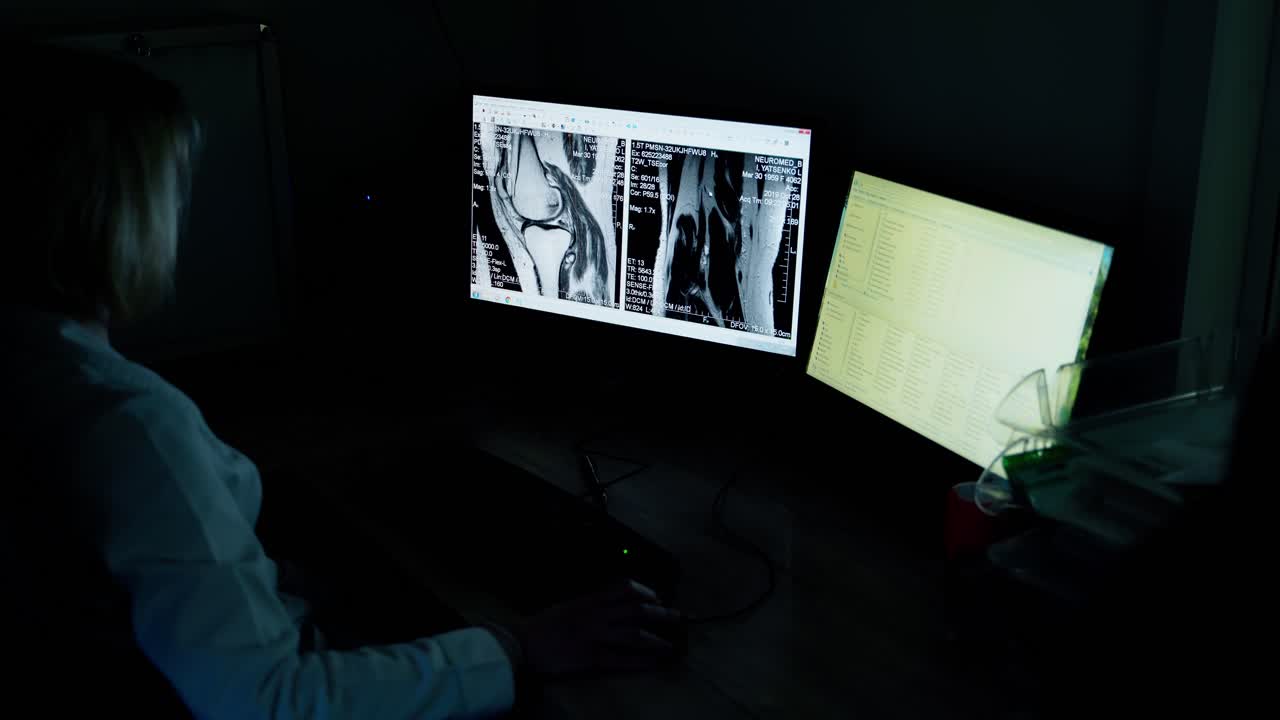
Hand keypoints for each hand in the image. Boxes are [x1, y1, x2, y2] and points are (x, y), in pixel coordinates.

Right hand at [514, 579, 682, 676]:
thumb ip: (589, 604)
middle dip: (660, 613)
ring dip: (656, 639)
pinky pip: (621, 659)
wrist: (521, 644)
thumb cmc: (542, 626)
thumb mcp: (568, 606)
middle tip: (676, 617)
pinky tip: (653, 663)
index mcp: (589, 600)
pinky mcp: (590, 658)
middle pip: (636, 610)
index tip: (657, 597)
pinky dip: (640, 661)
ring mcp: (594, 637)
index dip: (646, 592)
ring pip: (634, 635)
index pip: (624, 588)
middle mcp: (595, 615)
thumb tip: (610, 605)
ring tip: (671, 644)